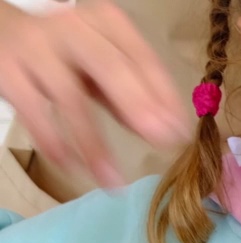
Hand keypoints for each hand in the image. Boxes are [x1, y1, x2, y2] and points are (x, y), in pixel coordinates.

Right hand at [0, 0, 186, 186]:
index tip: (182, 132)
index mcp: (105, 22)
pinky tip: (70, 166)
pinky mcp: (7, 69)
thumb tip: (163, 129)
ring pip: (71, 97)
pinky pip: (34, 110)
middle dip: (139, 108)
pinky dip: (53, 141)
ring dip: (95, 144)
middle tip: (162, 143)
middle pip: (110, 68)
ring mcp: (37, 48)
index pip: (143, 58)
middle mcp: (72, 28)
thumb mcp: (97, 64)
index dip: (164, 96)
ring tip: (113, 181)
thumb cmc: (60, 51)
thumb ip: (126, 92)